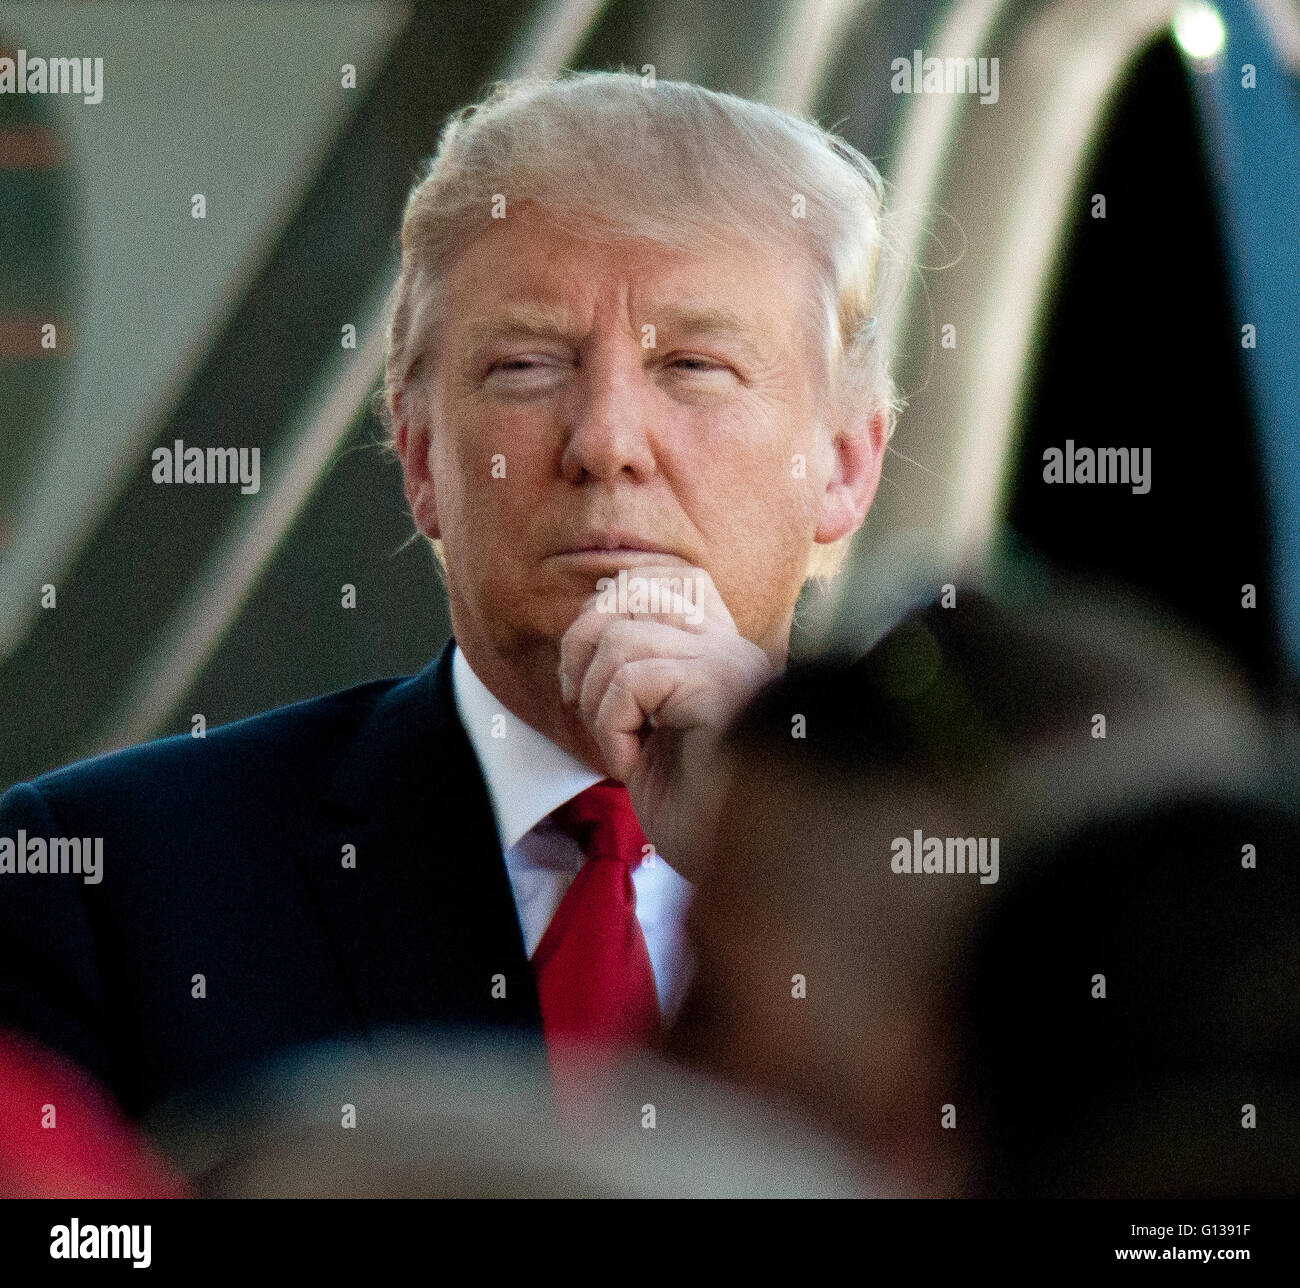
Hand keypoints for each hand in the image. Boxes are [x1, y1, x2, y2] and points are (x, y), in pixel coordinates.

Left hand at [557, 564, 775, 879]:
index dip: (604, 615)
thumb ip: (631, 675)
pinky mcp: (721, 692)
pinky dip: (612, 727)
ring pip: (621, 638)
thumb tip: (585, 633)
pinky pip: (633, 680)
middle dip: (581, 649)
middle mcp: (733, 646)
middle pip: (632, 591)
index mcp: (721, 649)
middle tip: (585, 710)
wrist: (746, 878)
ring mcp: (732, 666)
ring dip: (596, 702)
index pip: (660, 578)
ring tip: (620, 748)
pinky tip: (633, 763)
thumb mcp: (650, 732)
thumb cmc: (697, 815)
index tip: (588, 684)